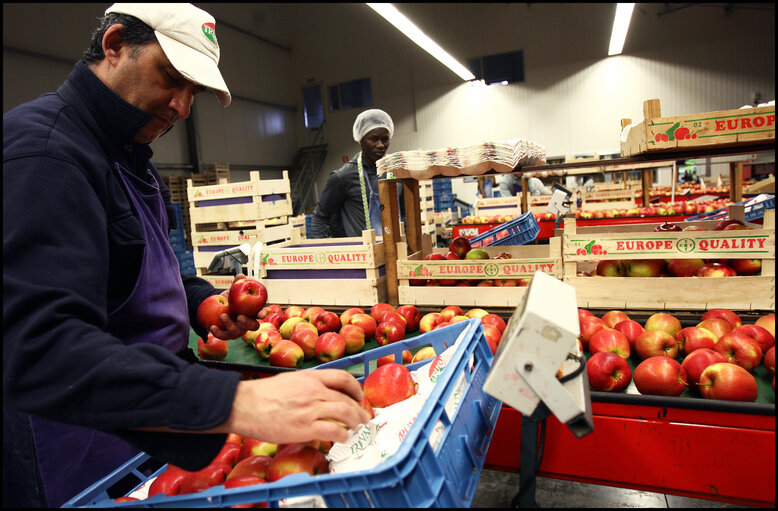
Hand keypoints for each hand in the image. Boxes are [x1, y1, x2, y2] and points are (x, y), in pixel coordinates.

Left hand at [210, 274, 259, 339]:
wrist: (216, 308)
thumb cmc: (230, 300)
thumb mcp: (233, 292)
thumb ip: (237, 284)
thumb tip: (240, 276)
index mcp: (252, 313)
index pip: (260, 314)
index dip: (262, 314)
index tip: (262, 313)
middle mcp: (247, 323)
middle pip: (252, 326)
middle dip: (247, 322)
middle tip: (240, 316)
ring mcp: (237, 331)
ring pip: (236, 331)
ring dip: (229, 325)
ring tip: (222, 316)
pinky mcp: (226, 335)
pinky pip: (223, 336)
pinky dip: (217, 332)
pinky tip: (212, 327)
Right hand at [223, 370, 371, 444]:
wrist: (244, 405)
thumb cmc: (261, 394)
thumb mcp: (289, 380)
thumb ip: (307, 385)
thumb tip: (319, 395)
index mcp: (310, 377)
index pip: (343, 378)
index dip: (356, 388)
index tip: (359, 396)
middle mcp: (314, 391)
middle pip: (347, 399)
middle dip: (359, 410)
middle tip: (363, 417)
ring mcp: (310, 410)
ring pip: (345, 413)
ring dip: (356, 422)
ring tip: (358, 428)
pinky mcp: (305, 428)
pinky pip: (333, 431)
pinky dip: (343, 435)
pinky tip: (343, 438)